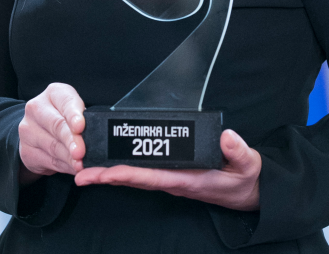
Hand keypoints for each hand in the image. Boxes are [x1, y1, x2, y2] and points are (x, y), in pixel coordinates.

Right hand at [18, 83, 85, 183]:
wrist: (37, 131)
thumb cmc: (65, 117)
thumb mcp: (76, 110)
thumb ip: (87, 118)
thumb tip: (103, 135)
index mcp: (54, 94)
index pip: (66, 102)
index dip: (74, 115)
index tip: (80, 127)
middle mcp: (37, 109)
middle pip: (57, 126)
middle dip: (72, 141)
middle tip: (82, 153)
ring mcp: (28, 130)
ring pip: (53, 146)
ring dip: (69, 158)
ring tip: (81, 165)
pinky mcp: (26, 151)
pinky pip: (49, 161)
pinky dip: (64, 166)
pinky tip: (73, 169)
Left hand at [76, 129, 262, 211]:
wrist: (248, 193)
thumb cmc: (245, 179)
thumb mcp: (249, 164)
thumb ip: (238, 151)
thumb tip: (226, 136)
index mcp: (188, 180)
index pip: (150, 177)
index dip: (125, 175)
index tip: (103, 174)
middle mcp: (174, 181)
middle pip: (134, 180)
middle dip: (106, 176)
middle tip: (79, 173)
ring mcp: (172, 179)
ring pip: (136, 177)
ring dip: (111, 174)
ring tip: (86, 169)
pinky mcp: (173, 175)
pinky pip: (144, 174)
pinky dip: (125, 170)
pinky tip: (111, 165)